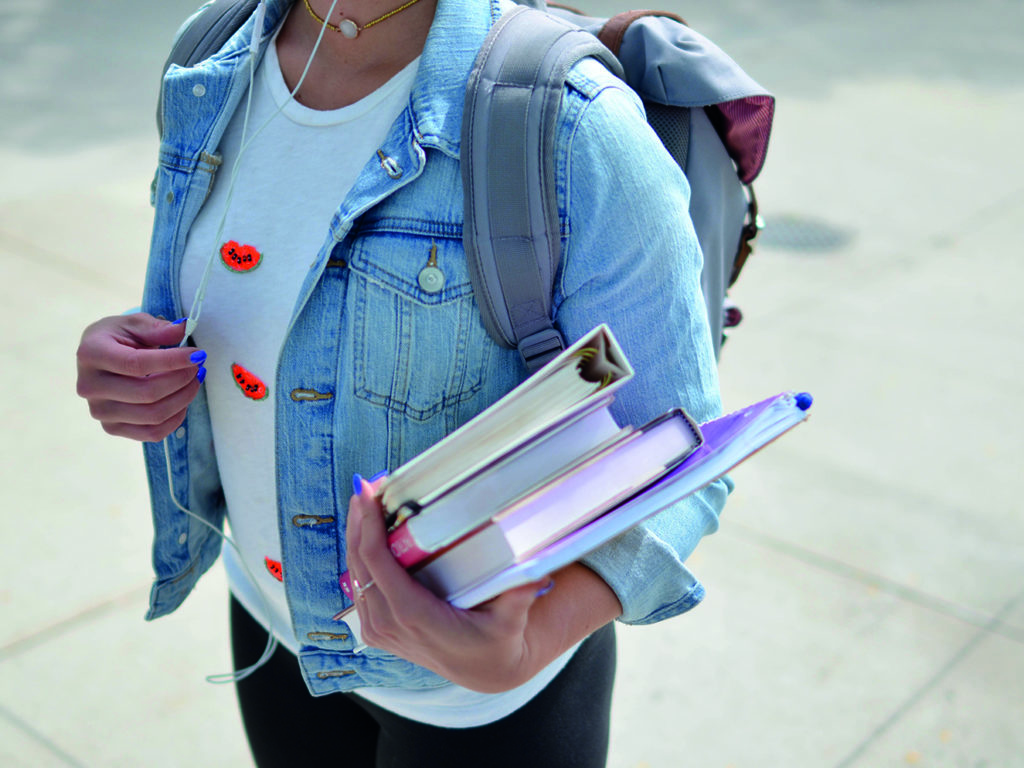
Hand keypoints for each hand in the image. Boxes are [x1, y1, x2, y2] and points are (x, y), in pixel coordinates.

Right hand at [76, 313, 205, 441]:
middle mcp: (89, 386)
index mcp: (91, 354)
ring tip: (194, 381)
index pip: (137, 364)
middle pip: (147, 393)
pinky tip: (183, 400)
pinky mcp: (112, 428)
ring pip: (153, 416)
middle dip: (182, 380)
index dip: (172, 361)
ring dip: (183, 398)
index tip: (198, 354)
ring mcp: (99, 411)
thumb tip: (183, 329)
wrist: (99, 359)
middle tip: (199, 367)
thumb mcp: (134, 324)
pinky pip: (152, 433)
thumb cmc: (118, 338)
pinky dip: (175, 418)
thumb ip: (157, 328)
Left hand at [345, 477, 548, 692]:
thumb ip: (519, 596)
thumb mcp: (511, 620)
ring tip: (364, 500)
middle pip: (359, 563)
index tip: (368, 493)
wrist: (485, 670)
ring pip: (354, 574)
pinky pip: (359, 587)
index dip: (368, 525)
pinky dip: (359, 557)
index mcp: (413, 616)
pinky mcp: (377, 630)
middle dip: (359, 521)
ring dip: (356, 536)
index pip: (377, 563)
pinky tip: (365, 532)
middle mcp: (389, 624)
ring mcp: (379, 630)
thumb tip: (537, 573)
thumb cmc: (497, 641)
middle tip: (365, 485)